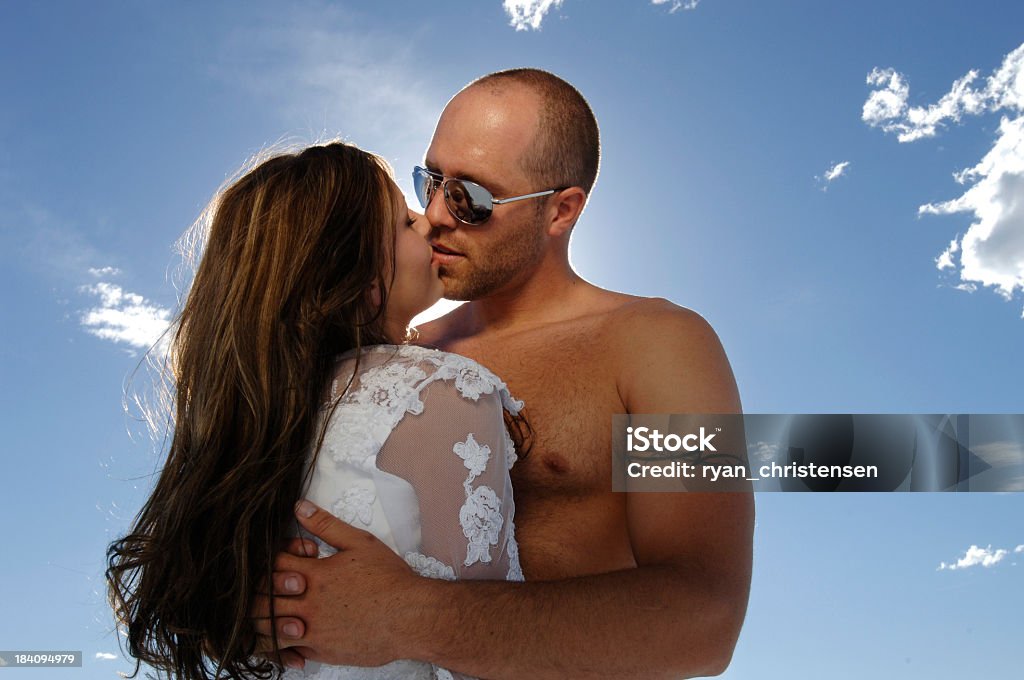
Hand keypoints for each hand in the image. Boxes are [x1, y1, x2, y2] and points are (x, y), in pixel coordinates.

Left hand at [250, 500, 423, 667]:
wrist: (411, 616)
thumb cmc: (390, 580)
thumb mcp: (360, 542)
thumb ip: (326, 525)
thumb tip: (300, 507)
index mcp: (315, 575)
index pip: (272, 565)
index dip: (269, 560)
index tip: (279, 560)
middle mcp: (309, 604)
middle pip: (262, 599)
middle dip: (258, 592)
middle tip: (264, 589)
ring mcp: (314, 630)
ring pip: (269, 629)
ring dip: (262, 621)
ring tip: (266, 615)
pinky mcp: (323, 651)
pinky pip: (289, 652)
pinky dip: (282, 648)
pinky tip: (287, 640)